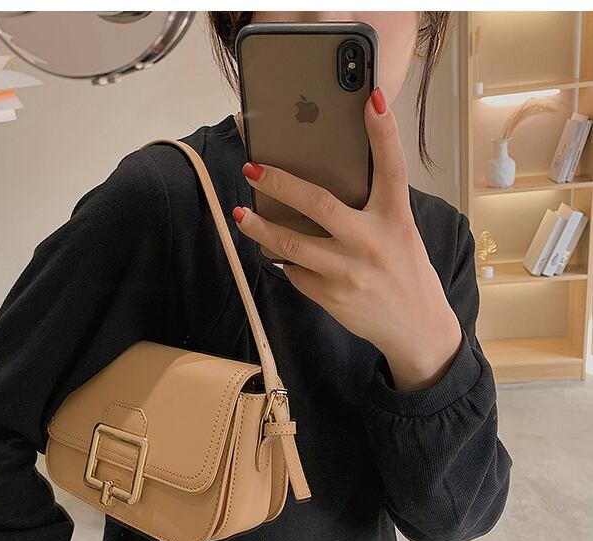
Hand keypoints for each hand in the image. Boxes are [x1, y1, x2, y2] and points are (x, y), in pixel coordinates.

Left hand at [232, 86, 461, 392]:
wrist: (415, 327)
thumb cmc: (405, 272)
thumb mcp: (399, 233)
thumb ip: (373, 209)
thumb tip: (325, 184)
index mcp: (395, 219)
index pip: (392, 167)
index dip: (383, 131)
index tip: (373, 97)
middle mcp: (372, 242)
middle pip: (318, 204)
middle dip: (279, 184)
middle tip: (252, 169)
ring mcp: (348, 272)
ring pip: (292, 245)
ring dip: (260, 228)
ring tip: (241, 215)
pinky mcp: (331, 296)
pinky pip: (296, 273)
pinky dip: (286, 261)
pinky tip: (281, 255)